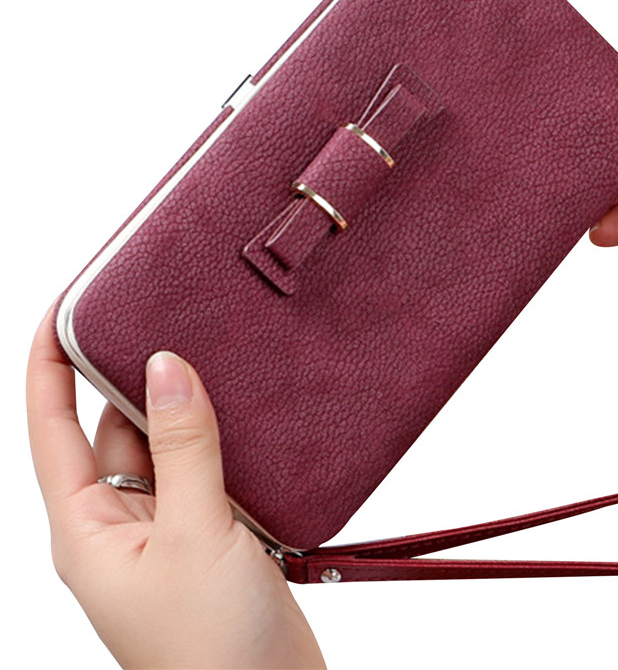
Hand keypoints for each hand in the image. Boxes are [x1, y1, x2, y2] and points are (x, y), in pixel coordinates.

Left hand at [26, 302, 325, 669]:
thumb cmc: (211, 649)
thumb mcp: (193, 536)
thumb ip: (181, 448)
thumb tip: (165, 367)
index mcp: (87, 529)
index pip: (51, 427)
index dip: (49, 362)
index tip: (66, 305)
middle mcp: (120, 524)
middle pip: (113, 426)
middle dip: (133, 372)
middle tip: (163, 315)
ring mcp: (167, 527)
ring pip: (165, 443)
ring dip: (184, 404)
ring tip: (209, 352)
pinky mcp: (210, 532)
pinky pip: (205, 466)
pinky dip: (221, 434)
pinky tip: (245, 411)